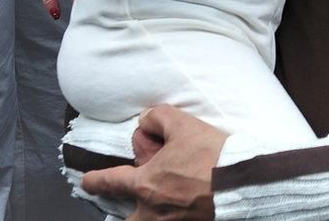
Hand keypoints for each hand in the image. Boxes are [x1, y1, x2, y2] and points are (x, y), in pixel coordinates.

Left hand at [80, 105, 225, 220]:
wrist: (242, 180)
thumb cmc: (210, 154)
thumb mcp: (183, 125)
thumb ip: (158, 117)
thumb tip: (147, 120)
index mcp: (145, 184)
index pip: (109, 182)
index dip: (94, 181)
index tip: (86, 181)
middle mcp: (152, 209)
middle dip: (122, 214)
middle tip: (127, 207)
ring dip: (146, 216)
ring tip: (157, 206)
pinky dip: (170, 216)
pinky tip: (180, 208)